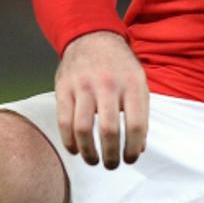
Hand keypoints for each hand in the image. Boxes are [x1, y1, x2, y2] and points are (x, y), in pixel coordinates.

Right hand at [54, 31, 148, 168]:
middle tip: (112, 165)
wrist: (92, 37)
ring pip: (84, 129)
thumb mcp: (138, 83)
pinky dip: (69, 141)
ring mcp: (84, 85)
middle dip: (111, 156)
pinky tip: (75, 150)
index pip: (136, 125)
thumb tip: (140, 148)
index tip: (130, 159)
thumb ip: (140, 113)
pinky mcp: (63, 88)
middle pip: (110, 130)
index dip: (134, 148)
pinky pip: (64, 121)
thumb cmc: (119, 66)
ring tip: (94, 161)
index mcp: (132, 84)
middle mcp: (108, 84)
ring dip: (89, 153)